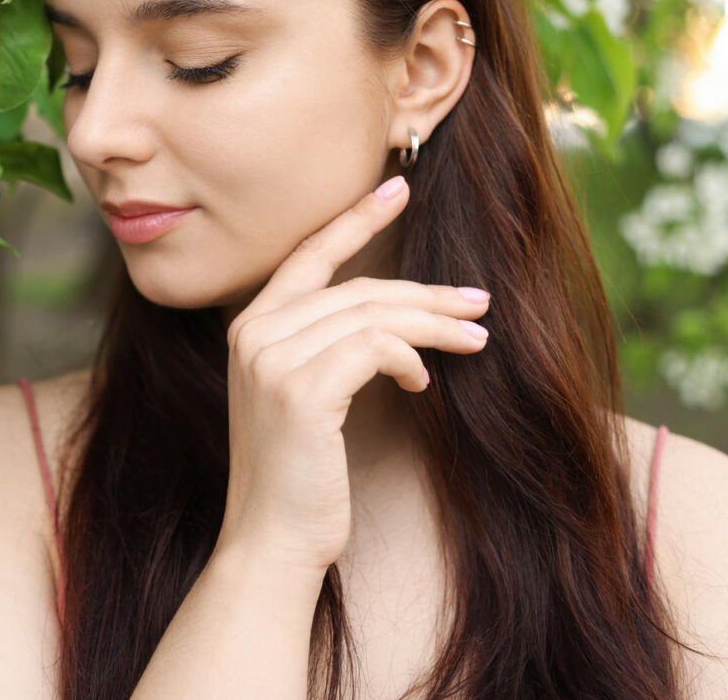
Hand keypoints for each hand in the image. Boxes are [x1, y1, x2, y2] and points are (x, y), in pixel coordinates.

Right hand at [213, 174, 491, 574]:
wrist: (271, 540)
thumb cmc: (298, 477)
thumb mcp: (307, 399)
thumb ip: (328, 351)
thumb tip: (396, 321)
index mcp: (249, 329)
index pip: (308, 257)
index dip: (355, 220)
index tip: (398, 187)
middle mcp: (253, 334)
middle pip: (356, 288)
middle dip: (425, 292)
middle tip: (478, 302)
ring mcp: (271, 359)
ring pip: (372, 313)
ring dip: (434, 325)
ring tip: (475, 340)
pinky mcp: (300, 389)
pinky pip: (374, 347)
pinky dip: (409, 358)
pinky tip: (423, 383)